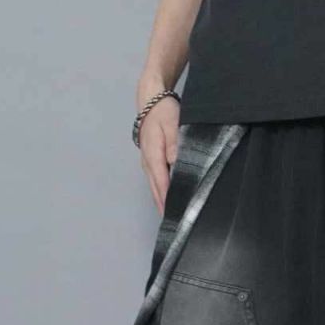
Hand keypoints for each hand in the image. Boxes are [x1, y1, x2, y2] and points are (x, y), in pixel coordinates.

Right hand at [138, 93, 180, 214]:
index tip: (175, 214)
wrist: (150, 100)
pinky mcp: (150, 161)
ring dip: (162, 201)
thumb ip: (174, 143)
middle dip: (165, 206)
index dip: (167, 199)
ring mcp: (147, 162)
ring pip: (155, 187)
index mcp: (153, 154)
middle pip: (156, 189)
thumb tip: (175, 163)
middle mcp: (147, 162)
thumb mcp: (172, 123)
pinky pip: (156, 181)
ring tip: (173, 218)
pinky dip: (161, 192)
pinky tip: (169, 200)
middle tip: (177, 224)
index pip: (161, 182)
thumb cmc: (163, 111)